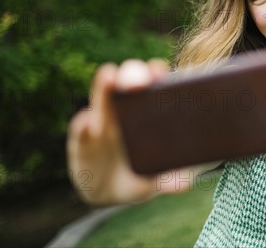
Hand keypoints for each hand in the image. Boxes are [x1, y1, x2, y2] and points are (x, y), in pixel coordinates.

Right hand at [66, 59, 192, 204]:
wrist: (107, 192)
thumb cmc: (138, 174)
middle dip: (132, 73)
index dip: (156, 75)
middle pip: (126, 83)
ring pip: (101, 98)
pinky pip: (81, 130)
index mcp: (146, 113)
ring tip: (108, 77)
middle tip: (139, 77)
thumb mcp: (154, 179)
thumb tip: (185, 184)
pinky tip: (86, 121)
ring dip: (104, 86)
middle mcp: (123, 110)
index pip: (152, 86)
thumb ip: (167, 179)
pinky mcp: (82, 140)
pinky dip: (83, 125)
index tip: (160, 72)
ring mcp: (100, 122)